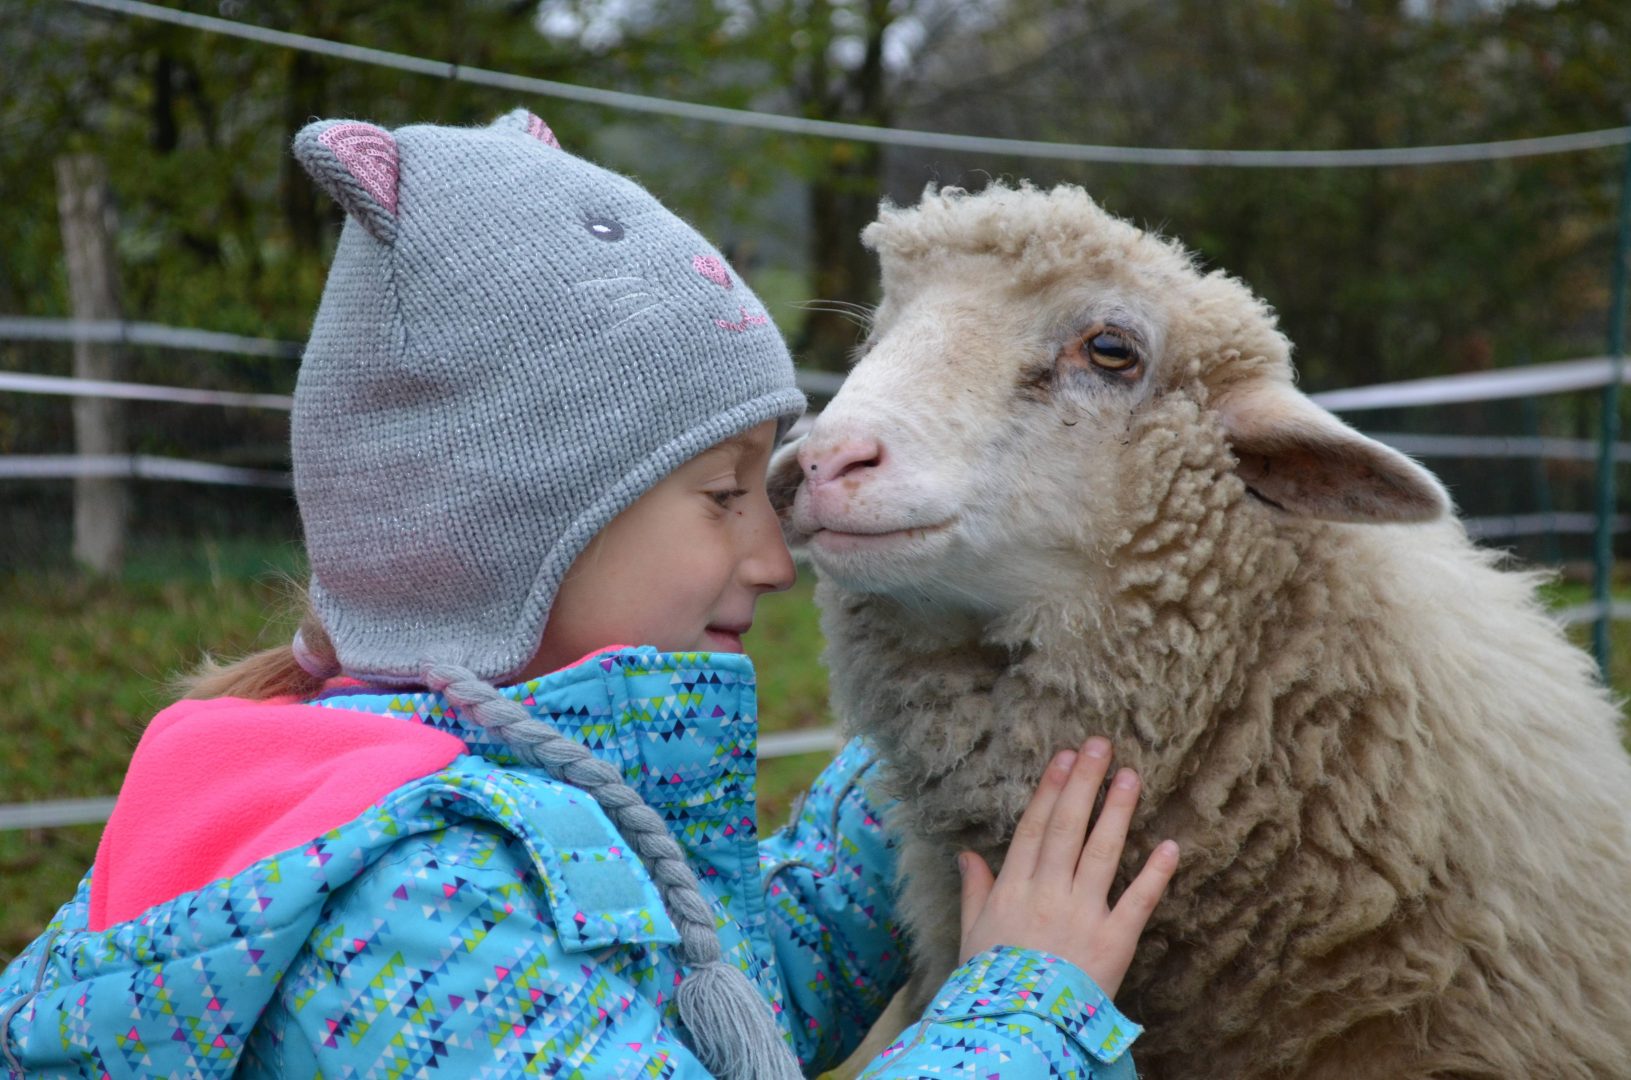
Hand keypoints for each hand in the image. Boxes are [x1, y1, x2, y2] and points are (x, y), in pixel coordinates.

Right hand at [957, 736, 1178, 998]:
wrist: (1019, 1029)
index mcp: (1013, 889)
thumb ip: (974, 890)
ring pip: (1102, 851)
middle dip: (1084, 783)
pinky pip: (1138, 901)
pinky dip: (1155, 874)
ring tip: (1131, 776)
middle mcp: (1048, 892)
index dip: (1051, 789)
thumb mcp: (972, 935)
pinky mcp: (1114, 941)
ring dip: (1117, 811)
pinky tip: (1169, 846)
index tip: (1064, 757)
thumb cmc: (992, 985)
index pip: (1034, 827)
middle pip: (1067, 827)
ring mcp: (1082, 914)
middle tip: (1100, 745)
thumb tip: (966, 853)